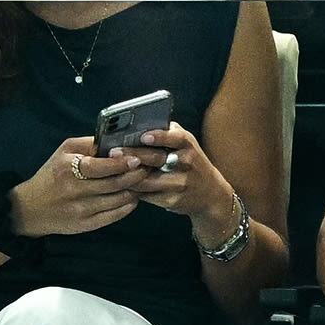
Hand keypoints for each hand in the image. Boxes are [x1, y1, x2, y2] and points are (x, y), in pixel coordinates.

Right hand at [9, 137, 147, 238]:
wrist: (31, 209)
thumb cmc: (53, 175)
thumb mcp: (64, 152)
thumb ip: (89, 144)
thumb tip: (116, 140)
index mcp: (67, 168)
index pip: (100, 166)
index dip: (121, 163)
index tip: (136, 159)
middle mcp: (74, 190)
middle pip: (113, 184)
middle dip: (135, 176)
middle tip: (148, 169)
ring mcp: (80, 210)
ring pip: (117, 200)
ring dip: (134, 191)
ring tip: (143, 182)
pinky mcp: (85, 225)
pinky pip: (114, 216)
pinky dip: (128, 206)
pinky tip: (133, 198)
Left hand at [111, 120, 242, 243]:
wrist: (211, 194)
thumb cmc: (189, 162)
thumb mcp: (185, 144)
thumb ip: (166, 132)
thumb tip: (135, 124)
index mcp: (188, 145)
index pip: (175, 137)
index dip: (159, 137)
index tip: (143, 135)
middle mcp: (188, 163)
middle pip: (157, 159)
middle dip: (134, 155)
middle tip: (114, 152)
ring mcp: (182, 183)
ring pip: (149, 180)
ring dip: (130, 175)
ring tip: (113, 169)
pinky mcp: (174, 200)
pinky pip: (149, 195)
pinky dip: (135, 190)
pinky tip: (123, 184)